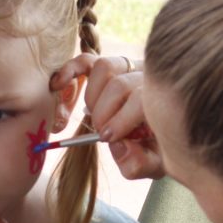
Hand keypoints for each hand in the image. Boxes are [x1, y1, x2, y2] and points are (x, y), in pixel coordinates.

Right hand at [52, 54, 164, 179]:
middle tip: (103, 134)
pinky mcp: (112, 65)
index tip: (108, 138)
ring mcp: (131, 67)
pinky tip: (58, 85)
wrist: (163, 130)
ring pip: (104, 67)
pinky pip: (88, 59)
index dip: (120, 120)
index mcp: (164, 98)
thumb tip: (117, 145)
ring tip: (96, 118)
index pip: (139, 98)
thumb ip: (139, 162)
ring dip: (92, 97)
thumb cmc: (157, 148)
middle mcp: (149, 77)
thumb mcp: (154, 164)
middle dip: (104, 115)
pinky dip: (70, 70)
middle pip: (119, 85)